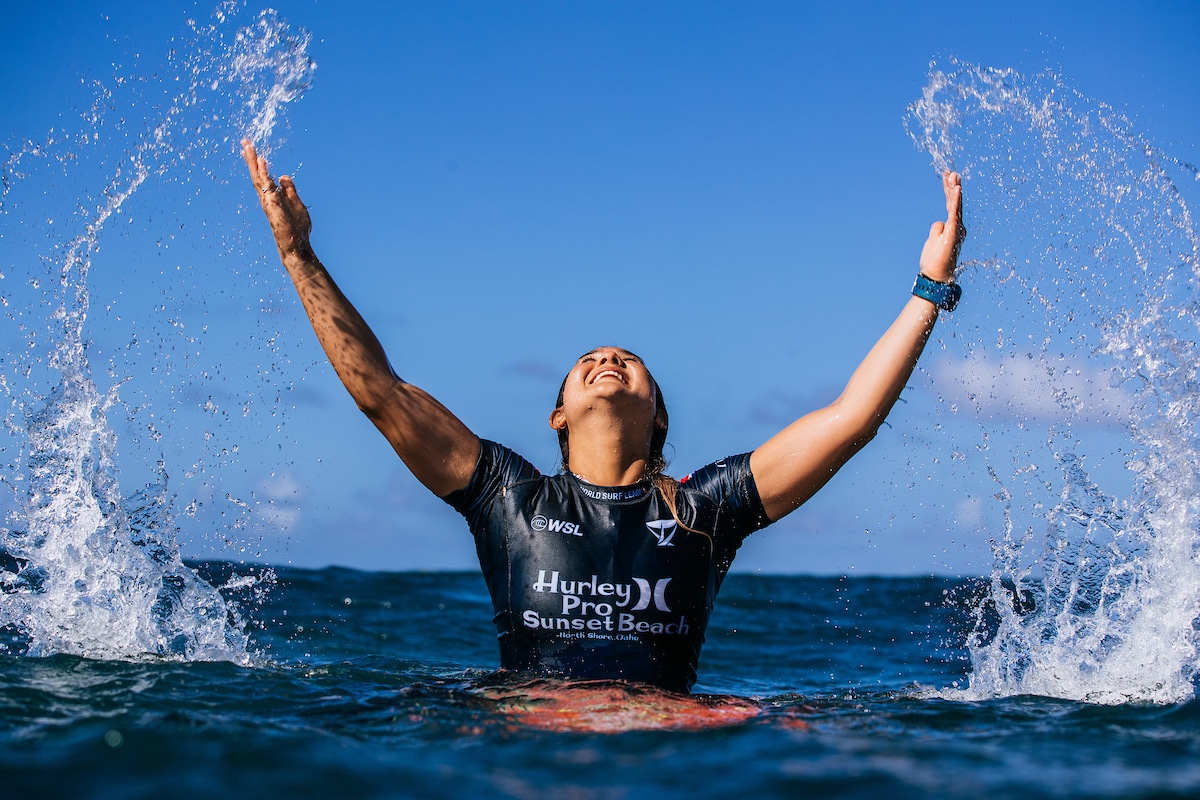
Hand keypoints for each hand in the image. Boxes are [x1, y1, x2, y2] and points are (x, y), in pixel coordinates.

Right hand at [242, 138, 313, 263]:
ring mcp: (268, 201)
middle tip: (244, 142)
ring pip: (258, 177)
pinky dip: (264, 173)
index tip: (252, 150)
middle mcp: (267, 198)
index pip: (263, 177)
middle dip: (251, 158)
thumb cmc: (297, 229)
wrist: (297, 246)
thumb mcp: (296, 204)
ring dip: (253, 161)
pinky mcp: (273, 205)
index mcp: (273, 197)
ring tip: (248, 146)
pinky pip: (267, 186)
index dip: (258, 164)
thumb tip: (283, 176)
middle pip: (257, 174)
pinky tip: (262, 161)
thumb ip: (290, 190)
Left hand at [918, 171, 963, 283]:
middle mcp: (957, 226)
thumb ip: (937, 229)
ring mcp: (956, 228)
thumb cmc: (934, 260)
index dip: (949, 190)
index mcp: (952, 227)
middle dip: (952, 186)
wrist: (936, 275)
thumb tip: (939, 222)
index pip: (951, 205)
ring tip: (954, 176)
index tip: (947, 176)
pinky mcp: (953, 232)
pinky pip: (955, 213)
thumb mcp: (932, 239)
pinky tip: (957, 189)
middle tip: (951, 172)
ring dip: (954, 189)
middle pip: (954, 202)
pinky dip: (956, 200)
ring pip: (955, 205)